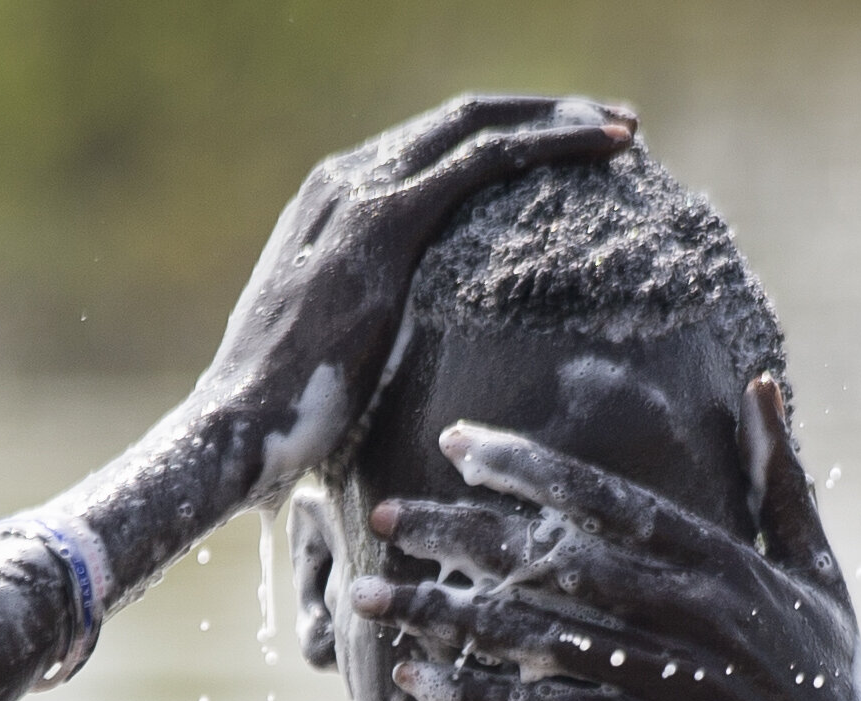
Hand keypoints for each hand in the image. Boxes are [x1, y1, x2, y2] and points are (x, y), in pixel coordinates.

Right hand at [201, 94, 634, 497]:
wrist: (237, 427)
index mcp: (333, 204)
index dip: (508, 139)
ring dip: (558, 120)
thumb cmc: (288, 416)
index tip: (571, 152)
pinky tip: (601, 147)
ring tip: (624, 130)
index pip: (434, 147)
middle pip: (462, 121)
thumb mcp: (343, 351)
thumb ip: (381, 327)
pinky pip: (482, 160)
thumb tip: (424, 362)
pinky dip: (548, 144)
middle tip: (616, 126)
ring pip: (479, 127)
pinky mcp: (382, 223)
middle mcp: (343, 181)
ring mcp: (359, 195)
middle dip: (544, 115)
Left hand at [349, 376, 860, 700]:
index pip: (608, 501)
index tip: (456, 444)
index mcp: (725, 562)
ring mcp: (678, 679)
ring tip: (367, 598)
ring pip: (538, 637)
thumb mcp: (819, 572)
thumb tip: (764, 383)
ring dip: (445, 615)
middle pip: (554, 559)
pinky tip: (421, 682)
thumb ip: (782, 479)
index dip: (528, 468)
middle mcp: (697, 611)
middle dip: (461, 533)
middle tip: (386, 516)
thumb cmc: (840, 683)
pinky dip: (482, 697)